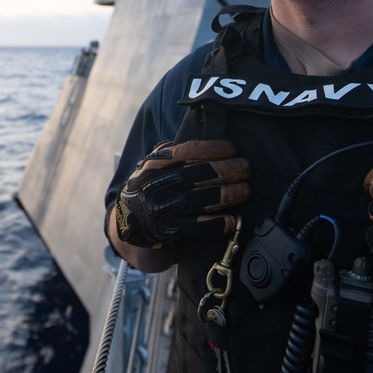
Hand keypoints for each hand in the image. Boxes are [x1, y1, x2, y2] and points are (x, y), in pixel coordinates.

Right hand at [114, 139, 250, 247]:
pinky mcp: (169, 231)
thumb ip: (171, 152)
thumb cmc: (148, 187)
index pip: (189, 150)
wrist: (127, 221)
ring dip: (232, 193)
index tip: (232, 148)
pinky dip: (221, 223)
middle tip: (246, 168)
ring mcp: (163, 209)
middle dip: (230, 169)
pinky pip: (201, 227)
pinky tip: (234, 219)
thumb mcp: (151, 165)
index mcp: (155, 164)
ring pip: (206, 199)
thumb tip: (206, 142)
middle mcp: (158, 184)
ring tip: (246, 190)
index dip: (215, 148)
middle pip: (203, 174)